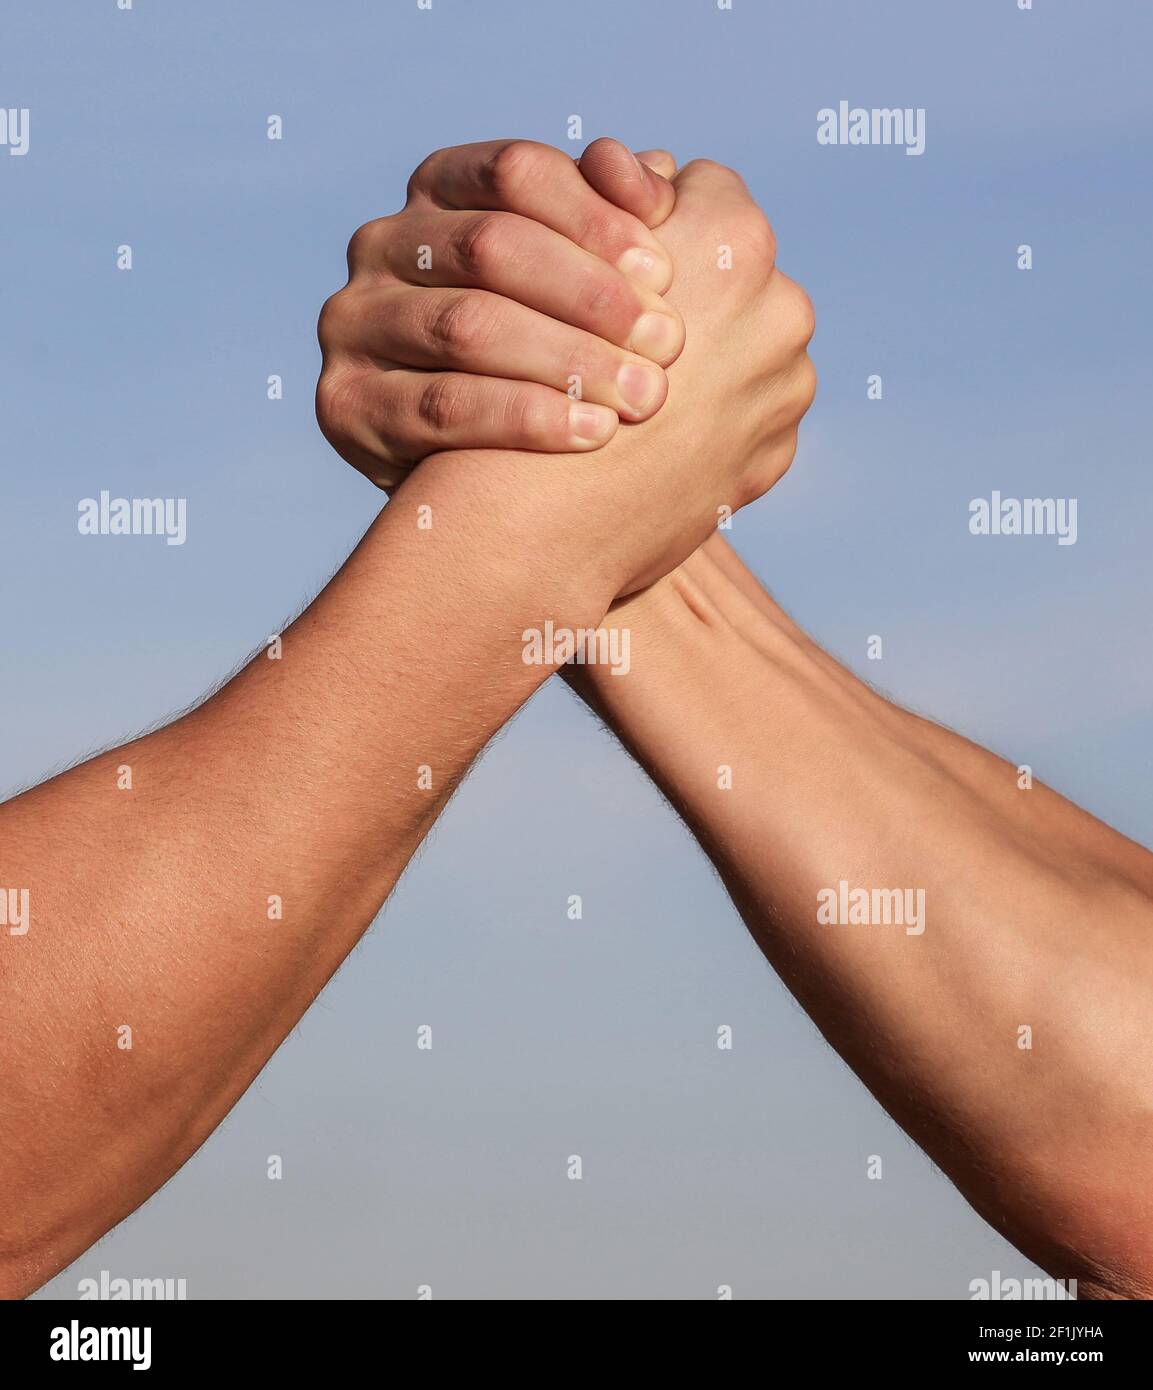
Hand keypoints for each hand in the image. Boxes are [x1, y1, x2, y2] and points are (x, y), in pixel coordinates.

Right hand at [316, 139, 685, 488]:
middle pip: (492, 247)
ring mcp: (354, 323)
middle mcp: (383, 244)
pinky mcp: (345, 404)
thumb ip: (614, 221)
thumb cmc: (551, 356)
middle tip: (666, 343)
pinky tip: (592, 433)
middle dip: (590, 295)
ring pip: (468, 326)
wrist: (482, 482)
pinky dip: (524, 418)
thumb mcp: (582, 280)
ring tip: (642, 395)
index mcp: (439, 190)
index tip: (665, 271)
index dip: (594, 216)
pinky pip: (443, 407)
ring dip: (568, 359)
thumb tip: (655, 166)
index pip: (516, 174)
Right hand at [538, 154, 817, 594]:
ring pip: (743, 344)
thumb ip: (617, 206)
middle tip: (618, 330)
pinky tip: (652, 438)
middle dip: (685, 292)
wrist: (535, 529)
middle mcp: (780, 307)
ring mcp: (786, 389)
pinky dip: (709, 420)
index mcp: (735, 239)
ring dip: (703, 360)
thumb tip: (655, 169)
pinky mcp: (774, 455)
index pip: (699, 188)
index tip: (605, 263)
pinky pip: (747, 411)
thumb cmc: (522, 381)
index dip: (643, 222)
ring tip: (630, 391)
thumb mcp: (558, 261)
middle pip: (732, 270)